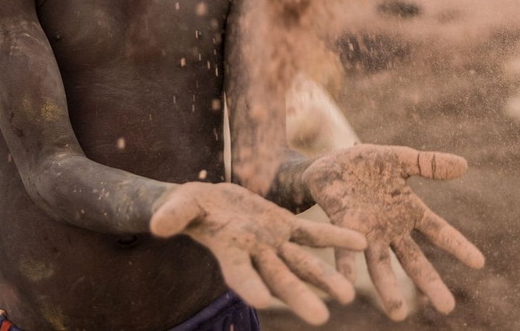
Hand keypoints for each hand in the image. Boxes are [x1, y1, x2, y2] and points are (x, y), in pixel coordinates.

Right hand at [150, 181, 366, 324]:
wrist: (207, 201)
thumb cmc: (185, 207)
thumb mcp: (179, 207)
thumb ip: (174, 216)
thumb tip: (158, 225)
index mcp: (229, 252)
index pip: (241, 274)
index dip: (250, 286)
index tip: (262, 300)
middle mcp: (256, 254)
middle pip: (280, 279)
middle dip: (300, 298)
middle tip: (321, 318)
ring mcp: (274, 242)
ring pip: (303, 262)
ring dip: (326, 278)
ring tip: (350, 294)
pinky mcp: (285, 225)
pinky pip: (314, 234)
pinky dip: (336, 238)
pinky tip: (361, 243)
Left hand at [303, 144, 485, 319]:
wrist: (327, 163)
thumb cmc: (366, 164)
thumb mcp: (400, 158)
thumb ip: (429, 164)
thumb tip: (465, 166)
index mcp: (408, 211)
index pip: (439, 231)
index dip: (458, 246)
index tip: (479, 263)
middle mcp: (390, 229)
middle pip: (414, 260)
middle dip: (430, 283)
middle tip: (448, 307)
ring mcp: (366, 234)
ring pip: (380, 266)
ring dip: (388, 289)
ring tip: (398, 315)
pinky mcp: (342, 230)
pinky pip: (345, 253)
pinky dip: (347, 269)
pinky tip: (345, 287)